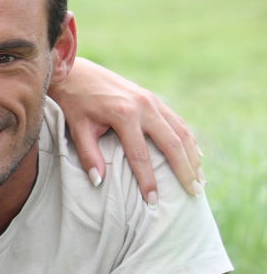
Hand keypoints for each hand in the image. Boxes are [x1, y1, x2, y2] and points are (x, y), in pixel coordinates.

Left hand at [50, 58, 202, 202]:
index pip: (140, 155)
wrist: (75, 72)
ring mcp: (150, 100)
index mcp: (123, 114)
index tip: (152, 201)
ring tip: (200, 179)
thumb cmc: (73, 102)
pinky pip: (176, 120)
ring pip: (180, 131)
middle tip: (193, 193)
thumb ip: (89, 155)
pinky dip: (188, 139)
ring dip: (193, 156)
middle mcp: (143, 106)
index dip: (147, 180)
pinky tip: (195, 154)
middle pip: (172, 143)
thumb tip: (98, 182)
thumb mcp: (77, 128)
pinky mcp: (151, 97)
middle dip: (184, 170)